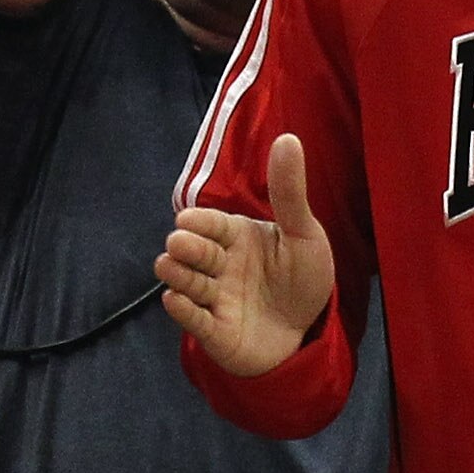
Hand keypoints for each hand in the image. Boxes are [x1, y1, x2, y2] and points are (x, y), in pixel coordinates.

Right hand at [158, 133, 335, 376]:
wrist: (305, 334)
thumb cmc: (301, 279)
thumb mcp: (303, 233)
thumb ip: (289, 191)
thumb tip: (288, 138)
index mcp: (236, 237)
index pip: (211, 224)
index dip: (199, 222)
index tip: (186, 219)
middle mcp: (219, 265)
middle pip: (196, 252)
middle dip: (185, 247)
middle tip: (178, 243)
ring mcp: (214, 298)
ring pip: (188, 283)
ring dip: (177, 275)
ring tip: (167, 267)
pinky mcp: (214, 331)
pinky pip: (194, 320)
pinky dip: (182, 311)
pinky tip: (173, 300)